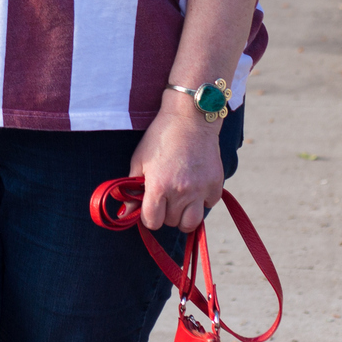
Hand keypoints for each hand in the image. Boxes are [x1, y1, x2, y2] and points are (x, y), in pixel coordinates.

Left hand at [128, 96, 224, 232]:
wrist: (190, 118)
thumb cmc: (160, 137)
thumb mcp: (139, 160)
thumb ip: (132, 190)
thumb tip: (125, 214)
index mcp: (159, 186)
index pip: (152, 222)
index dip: (148, 217)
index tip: (149, 207)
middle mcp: (181, 192)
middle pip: (172, 223)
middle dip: (166, 213)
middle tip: (165, 197)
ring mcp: (201, 190)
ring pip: (192, 222)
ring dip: (184, 216)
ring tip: (180, 201)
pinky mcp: (216, 184)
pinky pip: (208, 205)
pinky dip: (202, 200)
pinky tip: (195, 185)